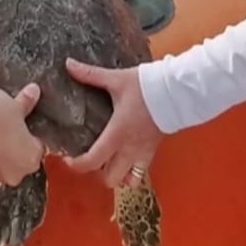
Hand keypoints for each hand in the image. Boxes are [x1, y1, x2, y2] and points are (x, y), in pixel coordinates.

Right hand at [0, 84, 45, 185]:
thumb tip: (34, 92)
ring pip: (4, 163)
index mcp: (32, 159)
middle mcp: (16, 174)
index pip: (38, 147)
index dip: (30, 133)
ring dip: (1, 151)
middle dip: (17, 145)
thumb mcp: (14, 105)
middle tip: (8, 126)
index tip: (22, 123)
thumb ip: (27, 103)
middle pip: (22, 159)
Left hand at [62, 59, 163, 188]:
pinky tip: (124, 158)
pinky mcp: (153, 151)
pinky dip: (131, 172)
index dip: (77, 165)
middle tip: (89, 160)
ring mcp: (143, 153)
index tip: (68, 158)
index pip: (93, 161)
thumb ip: (90, 74)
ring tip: (107, 162)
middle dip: (97, 175)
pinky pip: (140, 172)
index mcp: (117, 134)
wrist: (177, 91)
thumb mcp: (116, 79)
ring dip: (117, 176)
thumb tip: (69, 64)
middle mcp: (129, 149)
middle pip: (110, 179)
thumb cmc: (146, 87)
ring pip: (128, 181)